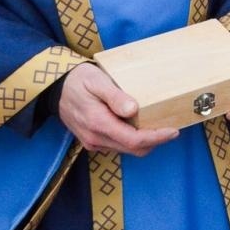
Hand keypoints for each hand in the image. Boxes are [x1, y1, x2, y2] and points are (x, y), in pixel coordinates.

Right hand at [58, 62, 178, 156]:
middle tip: (172, 129)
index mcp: (98, 123)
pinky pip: (117, 145)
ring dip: (145, 141)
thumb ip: (115, 96)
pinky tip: (140, 125)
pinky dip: (133, 139)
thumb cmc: (78, 80)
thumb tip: (133, 109)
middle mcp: (95, 138)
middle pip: (133, 149)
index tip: (174, 130)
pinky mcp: (92, 141)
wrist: (55, 88)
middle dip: (155, 141)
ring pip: (126, 149)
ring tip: (160, 125)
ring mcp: (93, 142)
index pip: (134, 140)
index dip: (157, 138)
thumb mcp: (97, 81)